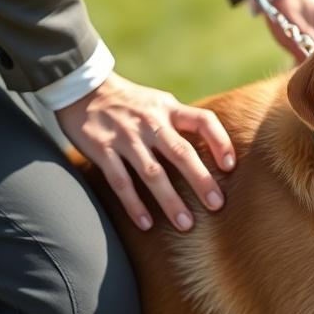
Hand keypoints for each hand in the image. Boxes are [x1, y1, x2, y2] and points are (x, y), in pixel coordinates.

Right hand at [56, 73, 234, 231]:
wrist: (82, 88)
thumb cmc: (131, 102)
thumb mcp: (160, 103)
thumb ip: (181, 122)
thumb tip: (215, 148)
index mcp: (169, 108)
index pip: (203, 120)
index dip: (220, 141)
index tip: (231, 166)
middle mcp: (150, 121)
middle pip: (181, 152)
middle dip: (201, 180)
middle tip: (217, 205)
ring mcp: (126, 136)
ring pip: (152, 173)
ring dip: (170, 201)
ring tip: (185, 225)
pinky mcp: (101, 149)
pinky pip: (120, 181)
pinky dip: (134, 204)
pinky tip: (147, 223)